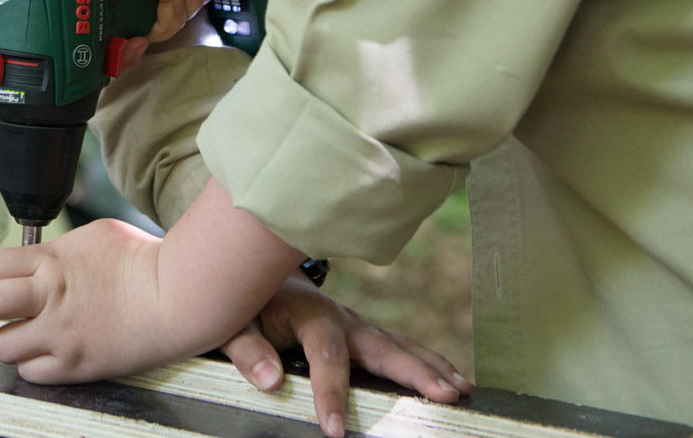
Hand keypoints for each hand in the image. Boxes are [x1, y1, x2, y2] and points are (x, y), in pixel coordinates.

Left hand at [0, 218, 188, 382]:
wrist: (177, 297)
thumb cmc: (142, 260)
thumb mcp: (93, 235)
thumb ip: (56, 250)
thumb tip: (36, 257)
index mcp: (50, 262)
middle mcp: (49, 298)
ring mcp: (61, 335)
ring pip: (2, 347)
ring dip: (4, 342)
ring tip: (16, 336)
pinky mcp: (76, 364)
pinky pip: (32, 373)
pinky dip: (31, 365)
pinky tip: (44, 353)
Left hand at [220, 278, 470, 437]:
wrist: (252, 271)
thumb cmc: (243, 303)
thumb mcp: (231, 323)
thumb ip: (248, 350)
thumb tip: (271, 380)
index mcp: (308, 311)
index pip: (325, 353)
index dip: (331, 391)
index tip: (335, 428)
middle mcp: (340, 316)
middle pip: (382, 345)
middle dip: (414, 372)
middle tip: (445, 395)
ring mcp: (355, 325)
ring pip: (399, 347)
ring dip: (431, 367)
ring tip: (461, 390)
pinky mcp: (362, 335)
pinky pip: (397, 350)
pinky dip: (426, 364)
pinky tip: (451, 381)